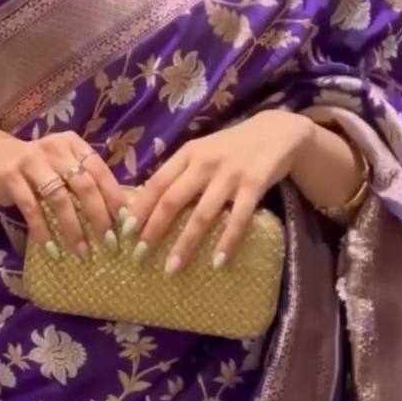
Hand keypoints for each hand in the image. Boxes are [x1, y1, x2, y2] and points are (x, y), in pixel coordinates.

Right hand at [0, 130, 125, 258]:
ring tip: (81, 252)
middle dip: (98, 216)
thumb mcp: (61, 164)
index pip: (99, 170)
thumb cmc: (37, 167)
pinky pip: (31, 208)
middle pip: (83, 184)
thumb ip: (83, 180)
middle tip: (108, 242)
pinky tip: (51, 249)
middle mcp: (55, 149)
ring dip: (72, 228)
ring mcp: (31, 162)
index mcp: (73, 144)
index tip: (124, 223)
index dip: (113, 196)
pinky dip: (42, 230)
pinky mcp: (11, 177)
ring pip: (59, 198)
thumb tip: (116, 214)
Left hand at [121, 110, 312, 272]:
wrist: (276, 131)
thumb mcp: (203, 151)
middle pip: (172, 200)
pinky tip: (218, 263)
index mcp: (188, 153)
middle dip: (153, 231)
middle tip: (139, 257)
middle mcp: (205, 162)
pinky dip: (227, 242)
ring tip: (172, 269)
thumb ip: (180, 173)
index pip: (156, 182)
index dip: (140, 208)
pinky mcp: (254, 184)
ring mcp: (230, 173)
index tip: (126, 233)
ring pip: (202, 214)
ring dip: (185, 244)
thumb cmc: (232, 147)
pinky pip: (238, 218)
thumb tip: (147, 205)